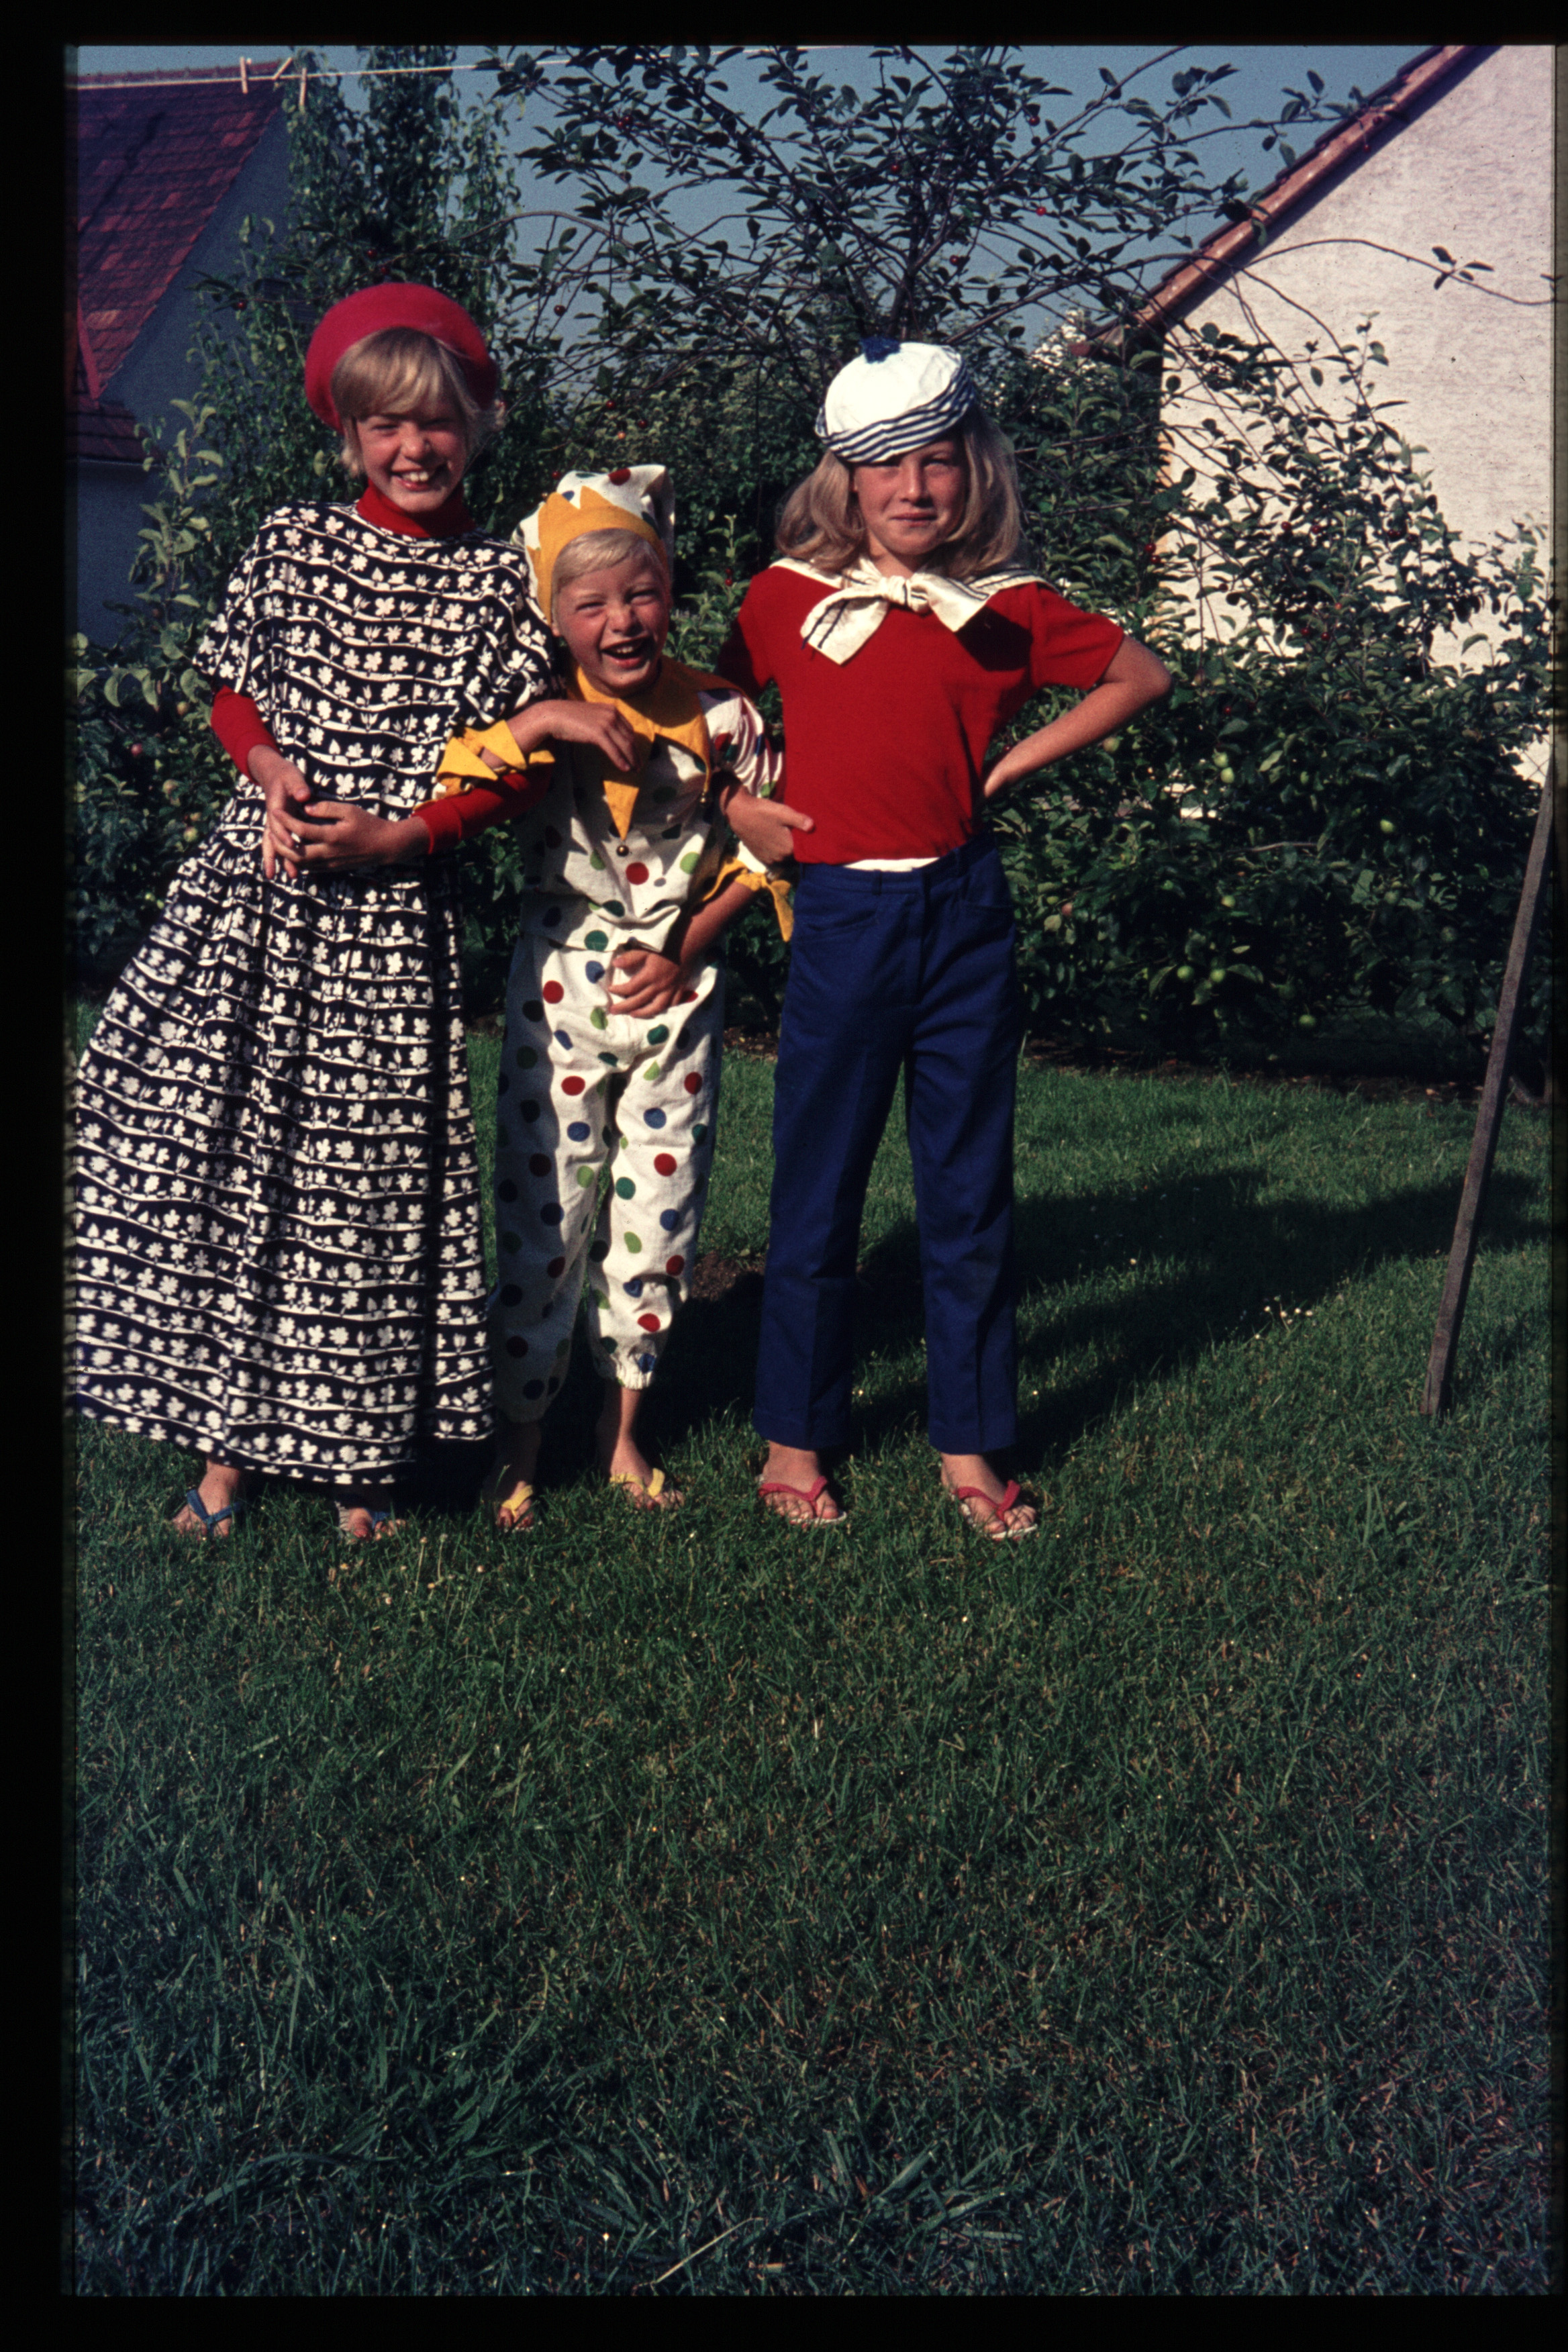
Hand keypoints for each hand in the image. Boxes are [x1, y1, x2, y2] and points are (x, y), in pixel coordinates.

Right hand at [252, 747, 312, 879]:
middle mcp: (272, 818)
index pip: (277, 822)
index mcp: (275, 806)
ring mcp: (275, 824)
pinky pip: (279, 844)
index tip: (293, 844)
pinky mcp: (279, 828)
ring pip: (274, 845)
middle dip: (276, 856)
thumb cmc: (286, 776)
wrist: (274, 775)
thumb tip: (304, 796)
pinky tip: (293, 870)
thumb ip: (298, 786)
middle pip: (271, 840)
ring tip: (291, 877)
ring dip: (280, 862)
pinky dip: (284, 857)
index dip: (284, 834)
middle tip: (282, 873)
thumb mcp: (292, 777)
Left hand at [283, 799, 428, 872]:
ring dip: (286, 854)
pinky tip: (293, 850)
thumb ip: (326, 808)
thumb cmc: (369, 824)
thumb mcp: (349, 810)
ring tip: (278, 840)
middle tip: (271, 830)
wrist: (386, 846)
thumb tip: (305, 807)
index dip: (285, 820)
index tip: (275, 810)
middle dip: (279, 843)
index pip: (301, 830)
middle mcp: (329, 853)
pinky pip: (310, 868)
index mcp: (332, 837)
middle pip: (295, 853)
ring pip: (301, 864)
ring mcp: (331, 864)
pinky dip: (298, 861)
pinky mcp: (333, 868)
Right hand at [504, 698, 638, 771]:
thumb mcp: (591, 717)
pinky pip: (613, 750)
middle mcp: (612, 714)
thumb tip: (611, 737)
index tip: (635, 754)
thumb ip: (603, 724)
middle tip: (639, 766)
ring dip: (631, 759)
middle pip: (629, 738)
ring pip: (624, 745)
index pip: (628, 729)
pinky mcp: (598, 733)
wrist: (553, 715)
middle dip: (635, 753)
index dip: (634, 743)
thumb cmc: (570, 718)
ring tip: (634, 770)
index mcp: (612, 709)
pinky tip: (624, 768)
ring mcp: (605, 723)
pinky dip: (620, 760)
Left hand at [606, 947, 687, 1018]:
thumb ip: (630, 958)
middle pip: (639, 1001)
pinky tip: (657, 1009)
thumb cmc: (665, 947)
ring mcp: (671, 990)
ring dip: (643, 1013)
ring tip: (633, 1014)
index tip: (610, 989)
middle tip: (613, 1010)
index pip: (630, 988)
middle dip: (624, 1007)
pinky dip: (665, 1008)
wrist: (687, 945)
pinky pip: (673, 1004)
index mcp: (649, 976)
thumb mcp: (645, 949)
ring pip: (656, 1007)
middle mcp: (659, 986)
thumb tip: (615, 964)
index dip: (619, 990)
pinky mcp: (680, 989)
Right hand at [717, 781, 813, 864]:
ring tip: (782, 832)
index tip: (804, 830)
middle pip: (793, 852)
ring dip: (784, 846)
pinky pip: (774, 855)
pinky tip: (773, 837)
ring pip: (783, 854)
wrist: (739, 814)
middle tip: (792, 829)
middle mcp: (779, 858)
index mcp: (788, 849)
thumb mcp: (783, 813)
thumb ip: (799, 820)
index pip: (803, 848)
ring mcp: (769, 858)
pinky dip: (775, 849)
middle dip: (794, 842)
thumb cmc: (762, 812)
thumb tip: (812, 827)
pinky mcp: (761, 856)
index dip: (805, 839)